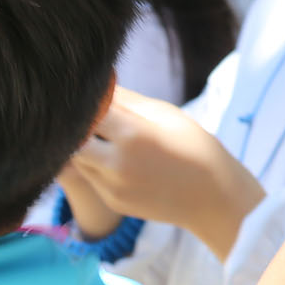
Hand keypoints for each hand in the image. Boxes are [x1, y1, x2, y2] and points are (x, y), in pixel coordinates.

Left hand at [67, 87, 264, 261]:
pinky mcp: (112, 200)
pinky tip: (113, 156)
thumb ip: (128, 100)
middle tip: (87, 114)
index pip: (88, 110)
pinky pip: (90, 176)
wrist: (213, 197)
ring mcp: (112, 186)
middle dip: (75, 124)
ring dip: (81, 143)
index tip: (87, 92)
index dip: (85, 99)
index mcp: (134, 134)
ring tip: (101, 134)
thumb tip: (100, 83)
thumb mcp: (166, 115)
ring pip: (75, 158)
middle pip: (71, 137)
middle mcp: (117, 162)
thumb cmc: (195, 147)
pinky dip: (94, 163)